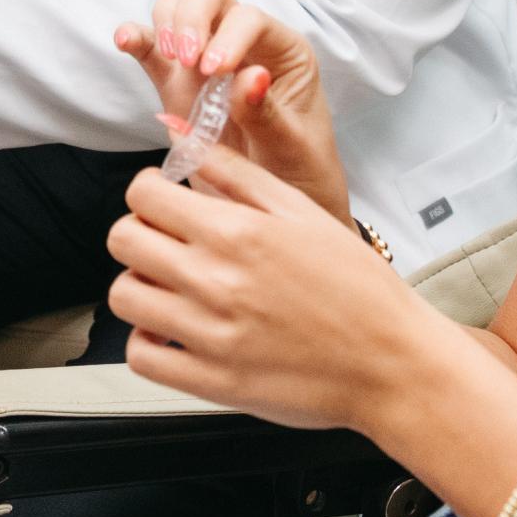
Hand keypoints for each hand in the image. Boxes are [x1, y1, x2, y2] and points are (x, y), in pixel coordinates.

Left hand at [105, 147, 447, 434]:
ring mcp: (210, 335)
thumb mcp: (301, 210)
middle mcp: (217, 280)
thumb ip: (233, 170)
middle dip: (140, 232)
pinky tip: (175, 331)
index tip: (167, 202)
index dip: (149, 191)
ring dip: (141, 285)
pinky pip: (141, 356)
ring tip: (174, 287)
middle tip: (169, 243)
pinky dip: (147, 341)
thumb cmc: (358, 287)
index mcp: (237, 231)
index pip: (142, 193)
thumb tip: (180, 135)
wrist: (394, 363)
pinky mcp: (212, 381)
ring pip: (123, 296)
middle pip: (122, 239)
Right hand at [114, 0, 349, 218]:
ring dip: (165, 22)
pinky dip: (136, 38)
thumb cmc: (299, 173)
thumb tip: (250, 75)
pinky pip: (152, 49)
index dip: (227, 36)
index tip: (213, 72)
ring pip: (178, 7)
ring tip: (170, 58)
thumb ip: (267, 113)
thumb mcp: (293, 147)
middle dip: (191, 15)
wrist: (275, 209)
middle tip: (185, 58)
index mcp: (284, 51)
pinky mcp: (176, 84)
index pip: (250, 18)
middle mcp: (244, 44)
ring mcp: (205, 61)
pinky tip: (125, 39)